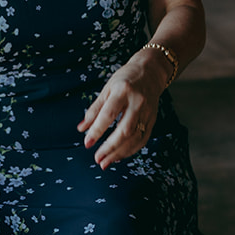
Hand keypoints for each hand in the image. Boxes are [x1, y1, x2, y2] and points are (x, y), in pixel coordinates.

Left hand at [77, 53, 164, 169]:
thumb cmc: (125, 79)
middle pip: (125, 130)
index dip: (97, 131)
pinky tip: (119, 156)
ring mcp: (147, 112)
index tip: (87, 143)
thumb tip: (81, 128)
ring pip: (135, 138)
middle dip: (110, 148)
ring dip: (120, 153)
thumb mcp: (106, 89)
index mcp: (122, 91)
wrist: (151, 72)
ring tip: (106, 162)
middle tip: (98, 159)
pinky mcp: (153, 119)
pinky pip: (143, 139)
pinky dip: (131, 150)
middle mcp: (137, 103)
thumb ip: (94, 109)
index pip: (108, 115)